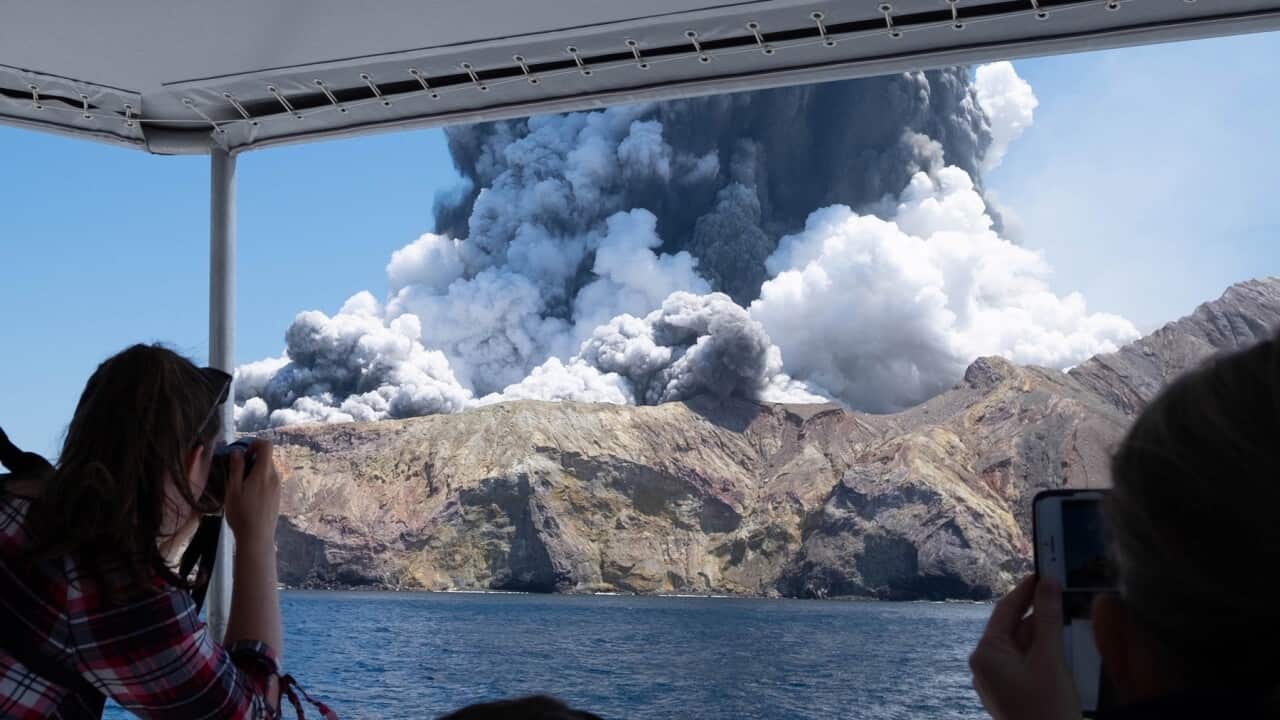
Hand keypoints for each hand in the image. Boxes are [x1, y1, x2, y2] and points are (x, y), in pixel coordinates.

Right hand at [223, 438, 280, 548]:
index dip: (254, 443)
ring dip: (254, 471)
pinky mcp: (277, 496)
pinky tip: (249, 495)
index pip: (267, 445)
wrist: (257, 537)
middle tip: (236, 473)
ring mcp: (278, 487)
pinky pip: (269, 480)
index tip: (242, 454)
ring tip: (240, 486)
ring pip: (267, 470)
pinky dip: (259, 480)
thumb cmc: (241, 513)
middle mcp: (275, 477)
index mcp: (264, 473)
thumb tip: (237, 452)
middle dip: (251, 459)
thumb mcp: (233, 490)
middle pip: (266, 458)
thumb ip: (236, 469)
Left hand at [970, 575, 1081, 719]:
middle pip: (1012, 628)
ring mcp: (995, 683)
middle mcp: (984, 666)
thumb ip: (1048, 618)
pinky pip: (1024, 665)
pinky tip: (1062, 648)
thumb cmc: (1048, 709)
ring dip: (1042, 633)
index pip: (1004, 610)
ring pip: (1020, 647)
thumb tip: (1048, 583)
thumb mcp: (1050, 659)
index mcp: (986, 654)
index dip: (1025, 589)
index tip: (1043, 572)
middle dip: (1037, 612)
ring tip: (1067, 617)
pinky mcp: (1009, 695)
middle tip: (1061, 592)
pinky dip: (1041, 653)